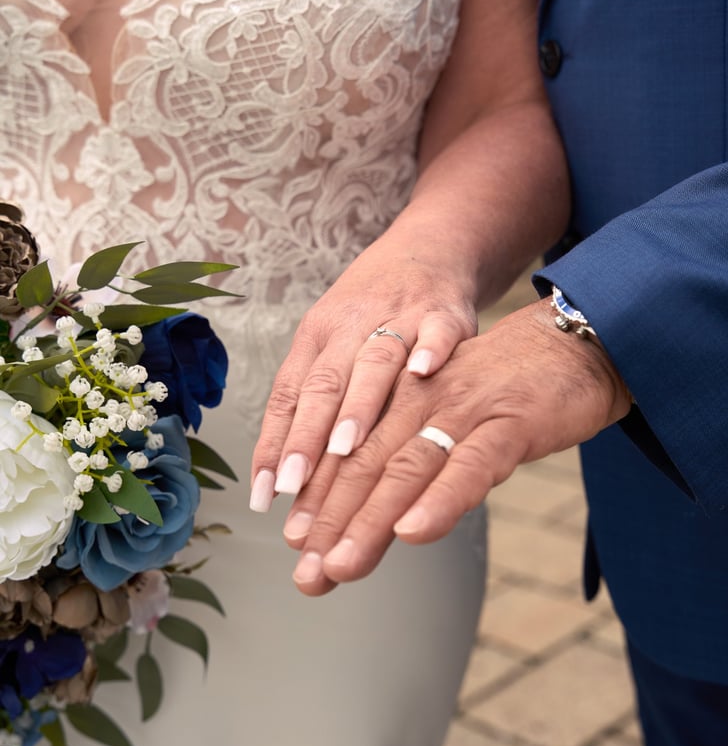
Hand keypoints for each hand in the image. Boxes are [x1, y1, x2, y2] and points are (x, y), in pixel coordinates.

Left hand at [248, 235, 476, 511]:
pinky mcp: (443, 313)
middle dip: (307, 437)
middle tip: (295, 484)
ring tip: (346, 447)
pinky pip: (437, 330)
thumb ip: (313, 412)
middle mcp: (350, 329)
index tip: (266, 493)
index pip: (288, 397)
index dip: (275, 446)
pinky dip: (431, 349)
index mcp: (317, 340)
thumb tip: (284, 486)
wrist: (426, 251)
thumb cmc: (370, 315)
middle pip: (323, 385)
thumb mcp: (333, 351)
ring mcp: (397, 319)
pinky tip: (424, 372)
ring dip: (358, 404)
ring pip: (373, 361)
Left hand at [283, 297, 632, 594]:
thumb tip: (388, 517)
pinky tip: (412, 532)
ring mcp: (463, 409)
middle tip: (307, 573)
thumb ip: (419, 461)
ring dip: (368, 521)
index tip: (297, 546)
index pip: (351, 455)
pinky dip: (440, 500)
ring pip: (405, 469)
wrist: (577, 343)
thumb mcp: (453, 420)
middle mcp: (421, 400)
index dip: (321, 501)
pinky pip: (470, 465)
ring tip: (340, 565)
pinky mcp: (509, 422)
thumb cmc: (512, 391)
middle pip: (365, 466)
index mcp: (403, 398)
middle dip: (331, 523)